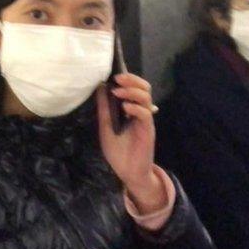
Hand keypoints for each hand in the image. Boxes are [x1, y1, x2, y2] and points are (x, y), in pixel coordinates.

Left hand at [96, 73, 168, 214]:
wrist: (128, 173)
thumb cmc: (118, 152)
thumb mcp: (106, 127)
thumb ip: (104, 109)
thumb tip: (99, 87)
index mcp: (132, 110)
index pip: (135, 88)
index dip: (128, 79)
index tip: (113, 75)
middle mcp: (141, 113)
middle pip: (145, 88)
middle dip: (132, 80)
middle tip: (118, 79)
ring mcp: (145, 121)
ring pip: (146, 98)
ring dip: (132, 91)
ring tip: (117, 92)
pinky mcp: (148, 131)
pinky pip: (146, 114)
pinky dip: (136, 107)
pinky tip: (125, 108)